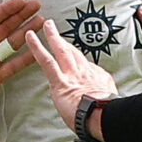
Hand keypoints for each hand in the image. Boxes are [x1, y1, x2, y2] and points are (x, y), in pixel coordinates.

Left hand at [0, 0, 43, 114]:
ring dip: (26, 33)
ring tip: (41, 22)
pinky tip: (37, 51)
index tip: (20, 1)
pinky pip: (12, 66)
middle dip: (20, 16)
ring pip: (11, 43)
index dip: (5, 10)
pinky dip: (25, 59)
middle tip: (36, 5)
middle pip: (4, 27)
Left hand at [26, 19, 120, 133]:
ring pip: (61, 50)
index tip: (74, 57)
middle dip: (64, 40)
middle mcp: (85, 72)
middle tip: (56, 30)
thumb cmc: (106, 115)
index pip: (85, 66)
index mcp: (97, 78)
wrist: (103, 116)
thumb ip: (105, 94)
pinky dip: (37, 47)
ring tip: (46, 25)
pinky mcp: (60, 81)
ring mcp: (72, 75)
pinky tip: (30, 37)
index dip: (78, 61)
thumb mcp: (112, 101)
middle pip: (74, 52)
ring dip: (53, 36)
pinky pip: (47, 60)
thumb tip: (104, 95)